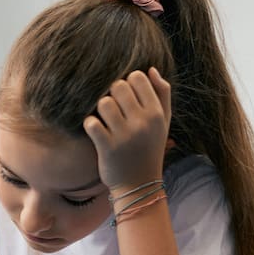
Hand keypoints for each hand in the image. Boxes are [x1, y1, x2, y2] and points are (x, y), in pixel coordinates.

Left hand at [82, 68, 171, 195]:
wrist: (139, 185)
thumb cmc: (150, 149)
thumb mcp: (163, 123)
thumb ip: (161, 94)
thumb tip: (150, 69)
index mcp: (156, 113)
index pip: (137, 77)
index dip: (127, 83)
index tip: (126, 97)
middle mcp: (142, 122)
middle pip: (118, 86)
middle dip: (112, 94)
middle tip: (113, 108)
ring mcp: (125, 135)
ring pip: (103, 102)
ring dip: (100, 109)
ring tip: (104, 120)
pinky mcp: (107, 147)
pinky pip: (91, 122)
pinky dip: (90, 124)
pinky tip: (96, 131)